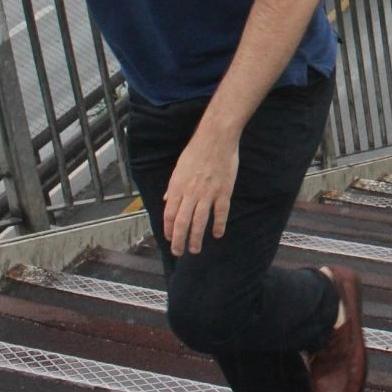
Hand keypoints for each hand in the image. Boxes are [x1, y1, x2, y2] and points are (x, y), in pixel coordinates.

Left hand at [162, 129, 239, 256]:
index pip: (169, 215)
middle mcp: (190, 194)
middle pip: (182, 223)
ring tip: (196, 249)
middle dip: (179, 241)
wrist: (216, 139)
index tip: (169, 240)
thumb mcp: (179, 168)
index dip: (168, 230)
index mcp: (178, 187)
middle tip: (180, 252)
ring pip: (199, 222)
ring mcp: (208, 194)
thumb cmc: (196, 150)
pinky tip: (217, 234)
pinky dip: (219, 225)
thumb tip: (168, 200)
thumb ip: (173, 186)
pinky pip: (220, 213)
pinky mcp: (223, 192)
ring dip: (196, 238)